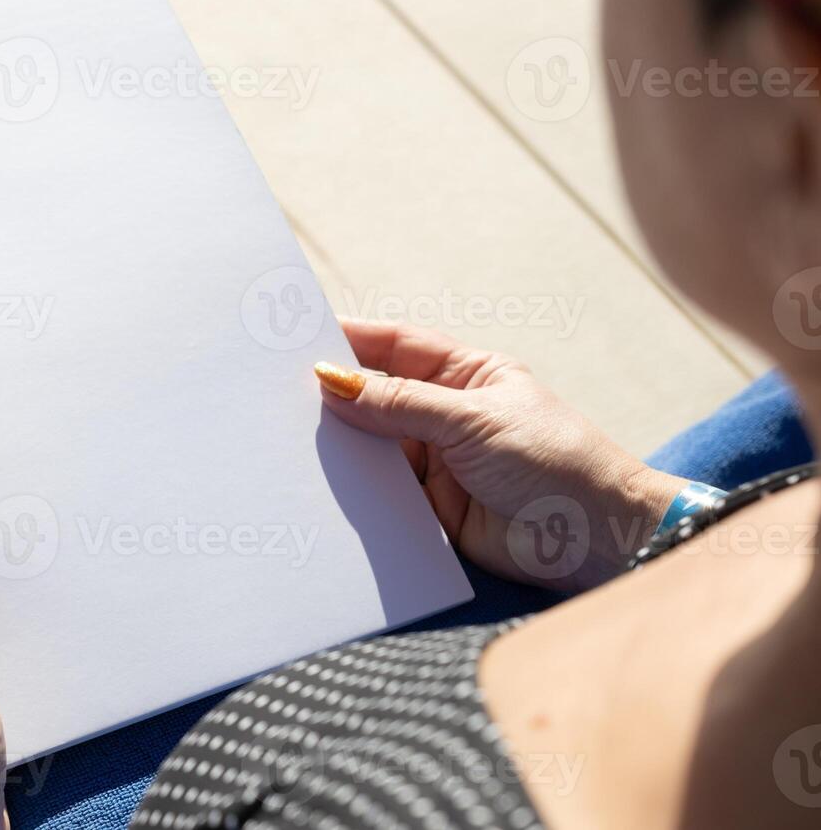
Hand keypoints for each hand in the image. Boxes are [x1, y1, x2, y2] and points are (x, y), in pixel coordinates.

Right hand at [316, 320, 686, 590]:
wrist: (596, 540)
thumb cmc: (554, 461)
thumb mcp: (472, 420)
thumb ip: (399, 403)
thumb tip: (332, 380)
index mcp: (466, 375)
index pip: (396, 346)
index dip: (350, 339)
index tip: (300, 336)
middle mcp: (445, 415)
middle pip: (376, 396)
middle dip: (335, 394)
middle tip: (279, 391)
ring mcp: (436, 463)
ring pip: (373, 447)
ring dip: (341, 445)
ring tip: (292, 440)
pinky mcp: (429, 510)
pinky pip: (380, 494)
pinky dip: (354, 490)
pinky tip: (323, 485)